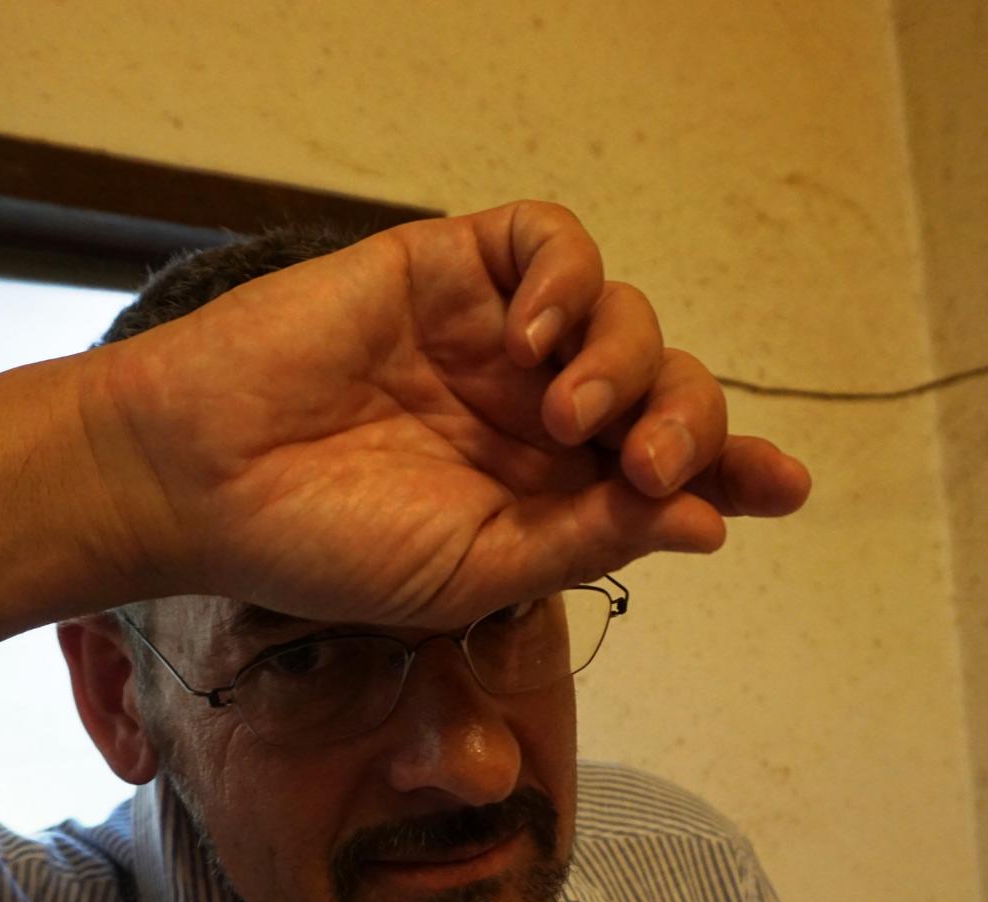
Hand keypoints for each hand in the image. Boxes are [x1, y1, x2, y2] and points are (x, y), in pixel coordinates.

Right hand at [85, 200, 809, 627]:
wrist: (203, 477)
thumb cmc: (325, 545)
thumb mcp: (475, 570)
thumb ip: (591, 537)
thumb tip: (710, 521)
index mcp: (548, 495)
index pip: (666, 471)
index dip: (732, 468)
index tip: (784, 487)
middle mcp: (534, 413)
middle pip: (667, 390)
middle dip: (690, 424)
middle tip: (655, 463)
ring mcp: (496, 338)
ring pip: (624, 316)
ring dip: (625, 363)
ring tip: (563, 413)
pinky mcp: (451, 269)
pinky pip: (550, 244)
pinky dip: (568, 280)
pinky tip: (534, 335)